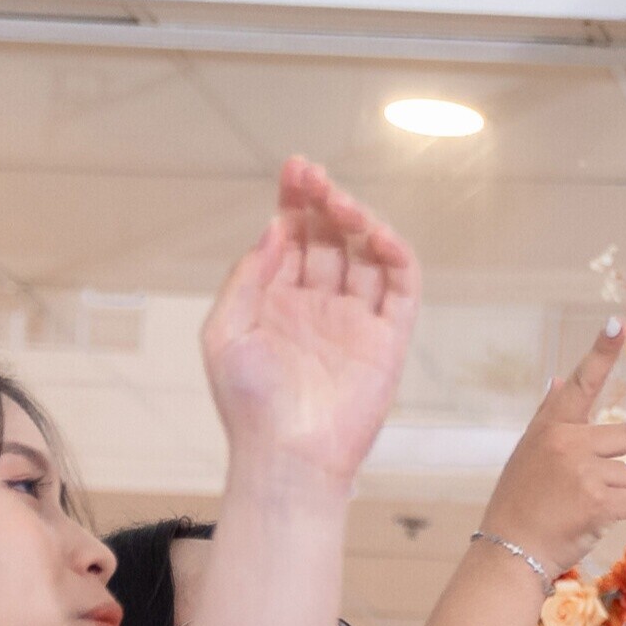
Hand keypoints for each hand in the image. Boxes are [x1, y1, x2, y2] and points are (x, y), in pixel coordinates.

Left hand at [199, 158, 419, 489]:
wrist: (287, 457)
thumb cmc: (248, 405)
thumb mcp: (224, 331)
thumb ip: (248, 276)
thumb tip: (277, 228)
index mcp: (276, 300)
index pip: (292, 237)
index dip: (294, 200)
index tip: (295, 169)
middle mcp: (318, 304)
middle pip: (329, 237)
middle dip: (323, 201)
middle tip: (315, 177)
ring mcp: (355, 320)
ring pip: (365, 254)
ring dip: (357, 221)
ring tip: (341, 204)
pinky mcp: (388, 340)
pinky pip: (401, 288)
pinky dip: (396, 256)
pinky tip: (377, 235)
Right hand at [480, 327, 625, 578]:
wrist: (511, 548)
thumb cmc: (521, 503)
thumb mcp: (529, 453)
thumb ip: (550, 415)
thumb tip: (558, 378)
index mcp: (550, 428)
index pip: (580, 384)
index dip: (599, 352)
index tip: (615, 322)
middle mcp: (566, 443)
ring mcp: (582, 471)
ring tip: (599, 512)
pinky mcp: (597, 501)